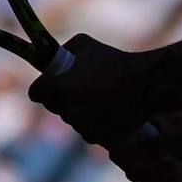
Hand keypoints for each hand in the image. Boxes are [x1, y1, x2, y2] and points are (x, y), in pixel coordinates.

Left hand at [28, 33, 152, 146]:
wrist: (145, 85)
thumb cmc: (114, 62)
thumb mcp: (83, 43)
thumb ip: (63, 51)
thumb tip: (58, 58)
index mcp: (54, 88)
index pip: (36, 93)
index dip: (46, 86)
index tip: (57, 82)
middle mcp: (64, 111)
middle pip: (56, 106)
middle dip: (65, 97)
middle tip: (83, 85)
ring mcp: (81, 126)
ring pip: (74, 119)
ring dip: (83, 109)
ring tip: (103, 95)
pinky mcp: (97, 138)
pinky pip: (91, 130)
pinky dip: (97, 122)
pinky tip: (111, 109)